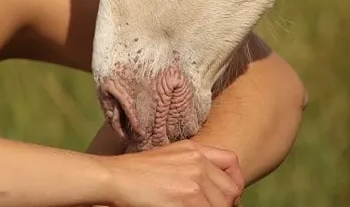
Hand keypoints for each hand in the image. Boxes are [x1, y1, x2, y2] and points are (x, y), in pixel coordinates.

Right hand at [102, 140, 244, 206]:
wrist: (115, 177)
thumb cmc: (135, 173)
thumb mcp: (169, 157)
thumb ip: (191, 166)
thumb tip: (207, 189)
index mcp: (194, 149)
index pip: (232, 162)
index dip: (234, 182)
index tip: (227, 197)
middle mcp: (198, 161)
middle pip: (231, 189)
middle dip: (225, 204)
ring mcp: (195, 179)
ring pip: (223, 205)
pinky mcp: (189, 198)